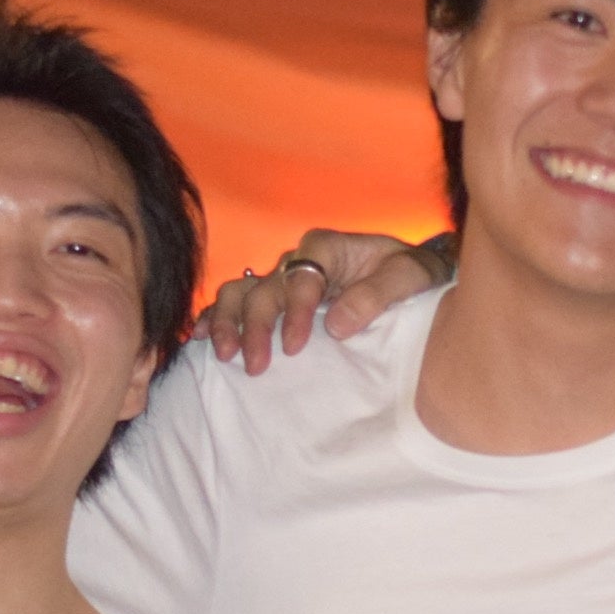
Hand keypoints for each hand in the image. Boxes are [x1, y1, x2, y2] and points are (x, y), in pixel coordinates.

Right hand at [195, 229, 451, 373]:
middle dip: (255, 327)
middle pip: (264, 288)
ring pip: (240, 292)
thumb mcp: (411, 276)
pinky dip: (217, 318)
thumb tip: (338, 325)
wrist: (411, 274)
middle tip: (256, 365)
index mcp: (328, 248)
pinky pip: (236, 302)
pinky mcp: (277, 297)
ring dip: (228, 322)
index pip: (302, 277)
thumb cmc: (412, 273)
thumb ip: (378, 294)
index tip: (295, 347)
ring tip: (225, 356)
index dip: (295, 312)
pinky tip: (202, 338)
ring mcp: (282, 278)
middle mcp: (298, 260)